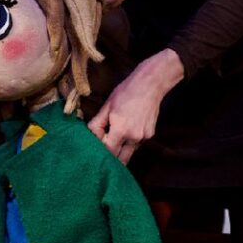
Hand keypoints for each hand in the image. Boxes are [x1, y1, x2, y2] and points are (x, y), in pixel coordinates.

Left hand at [87, 48, 183, 162]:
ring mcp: (144, 137)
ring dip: (120, 151)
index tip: (97, 147)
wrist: (151, 84)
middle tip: (103, 157)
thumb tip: (91, 137)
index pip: (108, 151)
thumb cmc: (126, 92)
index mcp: (121, 130)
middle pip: (120, 159)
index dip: (101, 151)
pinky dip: (129, 143)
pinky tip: (127, 132)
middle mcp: (134, 137)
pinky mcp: (150, 135)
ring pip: (128, 153)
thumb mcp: (107, 106)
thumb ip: (97, 124)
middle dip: (111, 159)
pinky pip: (136, 145)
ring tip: (114, 142)